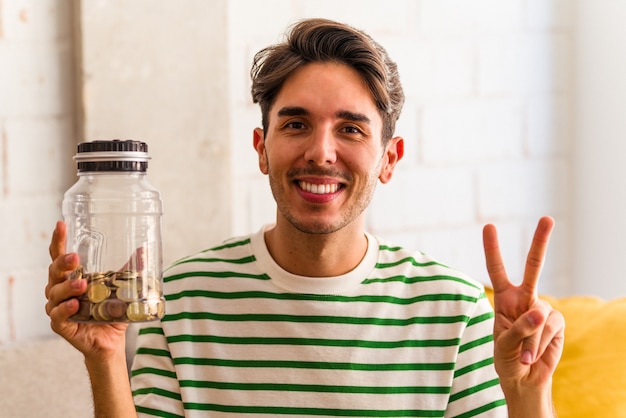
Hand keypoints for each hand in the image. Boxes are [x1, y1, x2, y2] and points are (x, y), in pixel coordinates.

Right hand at [45, 221, 127, 360]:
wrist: (111, 341)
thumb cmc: (110, 311)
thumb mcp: (122, 288)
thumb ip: (130, 270)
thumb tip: (143, 250)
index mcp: (71, 277)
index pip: (59, 255)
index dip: (58, 240)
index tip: (61, 224)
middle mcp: (59, 290)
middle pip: (54, 272)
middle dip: (63, 263)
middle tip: (75, 258)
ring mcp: (58, 308)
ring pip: (55, 293)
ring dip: (68, 288)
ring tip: (82, 285)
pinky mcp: (61, 325)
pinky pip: (58, 316)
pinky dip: (66, 309)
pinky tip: (75, 305)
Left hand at [482, 216, 564, 390]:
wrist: (524, 379)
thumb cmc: (507, 358)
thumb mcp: (503, 344)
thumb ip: (518, 327)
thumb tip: (540, 311)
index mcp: (503, 298)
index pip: (497, 269)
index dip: (492, 248)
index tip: (489, 225)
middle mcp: (523, 298)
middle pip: (534, 267)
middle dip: (541, 242)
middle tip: (548, 218)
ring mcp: (542, 308)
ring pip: (539, 314)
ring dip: (530, 339)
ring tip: (523, 354)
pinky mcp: (557, 322)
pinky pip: (550, 327)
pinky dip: (540, 344)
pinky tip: (535, 355)